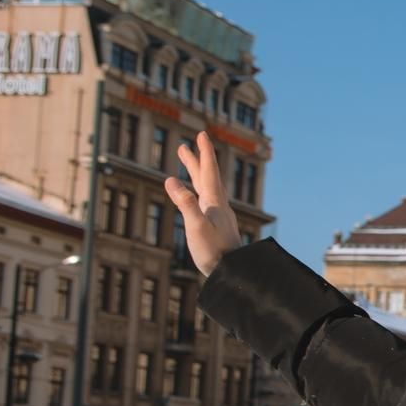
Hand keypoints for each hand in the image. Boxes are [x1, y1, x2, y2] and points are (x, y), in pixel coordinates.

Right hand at [162, 131, 243, 277]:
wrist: (233, 271)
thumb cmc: (215, 251)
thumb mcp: (196, 226)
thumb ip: (185, 203)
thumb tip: (171, 179)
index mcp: (215, 202)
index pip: (209, 172)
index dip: (204, 153)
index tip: (202, 134)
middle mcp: (218, 206)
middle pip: (207, 177)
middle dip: (197, 160)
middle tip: (186, 146)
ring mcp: (218, 215)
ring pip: (207, 189)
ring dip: (197, 174)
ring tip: (188, 164)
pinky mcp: (217, 226)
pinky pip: (206, 201)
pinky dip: (198, 191)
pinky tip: (195, 196)